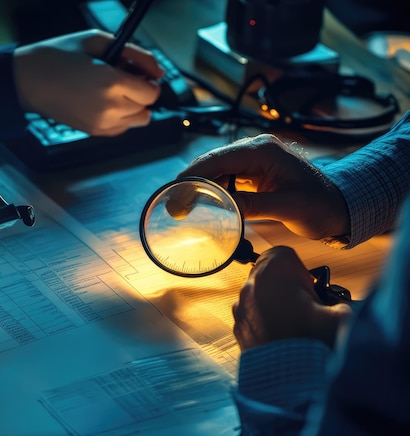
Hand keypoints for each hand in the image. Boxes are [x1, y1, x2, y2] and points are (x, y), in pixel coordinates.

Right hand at [14, 29, 163, 135]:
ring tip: (114, 91)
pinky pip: (121, 129)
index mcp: (111, 83)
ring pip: (137, 121)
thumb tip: (157, 71)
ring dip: (133, 107)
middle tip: (124, 78)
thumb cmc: (58, 56)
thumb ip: (136, 54)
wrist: (28, 80)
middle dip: (141, 93)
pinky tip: (105, 103)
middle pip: (146, 108)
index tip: (140, 73)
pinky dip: (121, 118)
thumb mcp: (98, 41)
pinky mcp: (93, 132)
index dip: (149, 80)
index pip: (152, 93)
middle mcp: (109, 108)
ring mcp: (101, 124)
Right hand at [176, 134, 349, 239]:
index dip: (193, 174)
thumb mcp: (287, 207)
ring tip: (182, 205)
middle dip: (191, 181)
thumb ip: (253, 205)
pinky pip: (227, 176)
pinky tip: (203, 202)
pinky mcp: (255, 171)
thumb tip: (221, 208)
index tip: (174, 191)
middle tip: (173, 204)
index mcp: (264, 151)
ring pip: (217, 169)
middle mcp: (256, 149)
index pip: (219, 158)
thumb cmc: (320, 205)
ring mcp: (254, 159)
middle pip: (213, 161)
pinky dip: (213, 189)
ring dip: (200, 186)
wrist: (340, 206)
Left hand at [233, 246, 351, 350]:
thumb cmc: (314, 345)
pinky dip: (266, 325)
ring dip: (275, 307)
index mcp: (272, 272)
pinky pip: (254, 319)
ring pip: (259, 298)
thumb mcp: (342, 315)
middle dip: (287, 288)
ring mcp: (240, 310)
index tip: (312, 287)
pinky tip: (284, 341)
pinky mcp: (238, 332)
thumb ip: (340, 301)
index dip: (300, 270)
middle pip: (269, 277)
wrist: (290, 383)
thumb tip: (339, 306)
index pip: (282, 254)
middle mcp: (250, 287)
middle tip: (306, 309)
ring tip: (295, 329)